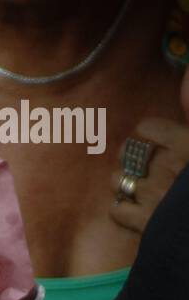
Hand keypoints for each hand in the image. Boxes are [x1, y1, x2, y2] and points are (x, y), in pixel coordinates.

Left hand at [110, 67, 188, 233]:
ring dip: (122, 184)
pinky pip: (117, 211)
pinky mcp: (145, 223)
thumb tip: (187, 75)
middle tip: (138, 167)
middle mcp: (167, 166)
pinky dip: (121, 212)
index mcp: (187, 144)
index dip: (146, 135)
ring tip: (134, 190)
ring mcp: (154, 194)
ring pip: (118, 180)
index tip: (150, 141)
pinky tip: (131, 212)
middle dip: (130, 160)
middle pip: (129, 154)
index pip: (148, 129)